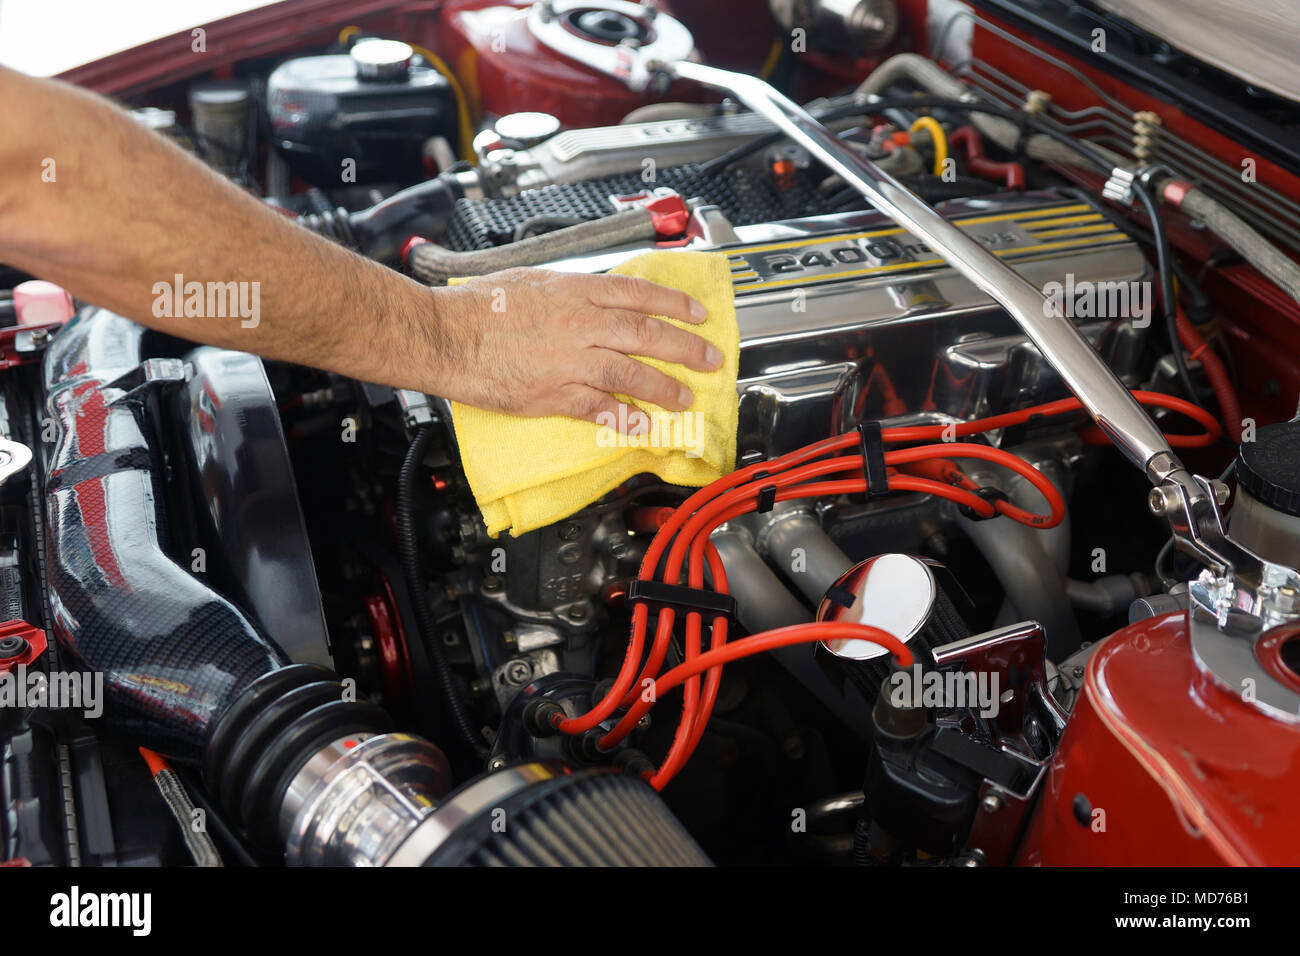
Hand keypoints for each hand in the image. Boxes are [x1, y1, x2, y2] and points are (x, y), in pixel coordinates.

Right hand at [427, 268, 722, 424]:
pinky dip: (624, 417)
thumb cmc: (480, 307)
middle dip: (685, 347)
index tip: (698, 314)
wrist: (447, 334)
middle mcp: (579, 324)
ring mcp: (569, 361)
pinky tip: (642, 425)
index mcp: (575, 291)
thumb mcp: (534, 282)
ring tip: (684, 397)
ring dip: (663, 386)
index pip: (639, 294)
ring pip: (630, 372)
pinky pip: (599, 408)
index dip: (675, 303)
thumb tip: (601, 298)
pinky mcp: (554, 394)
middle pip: (646, 333)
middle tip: (710, 358)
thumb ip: (572, 292)